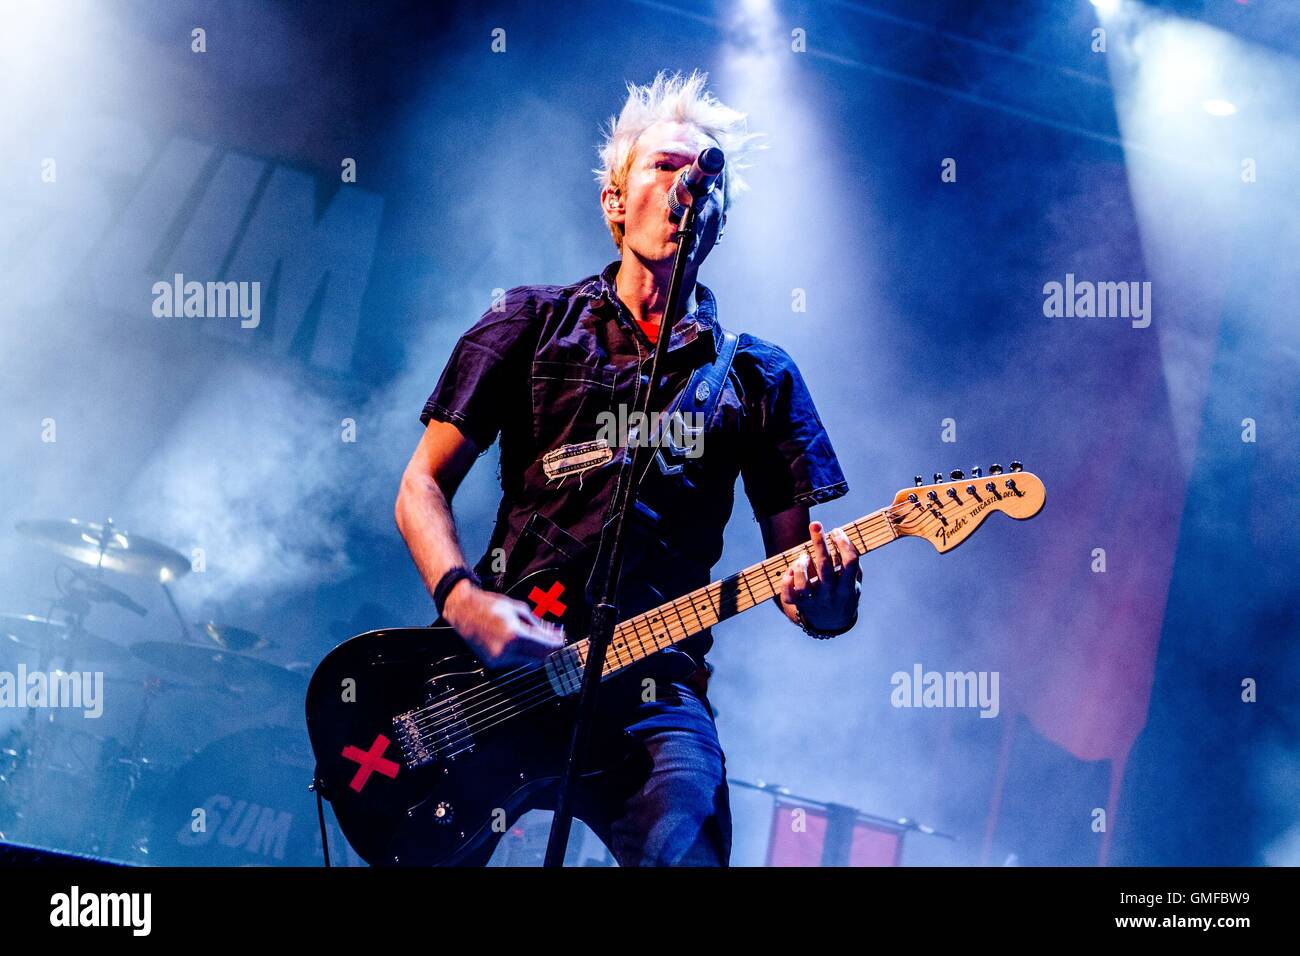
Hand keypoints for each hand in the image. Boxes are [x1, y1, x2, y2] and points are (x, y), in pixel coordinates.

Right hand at [443, 581, 565, 667]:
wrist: (464, 611)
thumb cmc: (489, 606)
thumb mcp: (519, 609)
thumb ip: (538, 624)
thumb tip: (552, 632)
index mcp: (515, 635)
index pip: (545, 646)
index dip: (557, 644)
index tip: (562, 639)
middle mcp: (506, 651)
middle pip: (539, 658)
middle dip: (549, 650)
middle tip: (554, 639)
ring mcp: (499, 659)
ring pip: (528, 662)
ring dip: (537, 652)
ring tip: (538, 638)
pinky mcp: (493, 662)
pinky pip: (516, 661)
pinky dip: (523, 654)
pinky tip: (524, 642)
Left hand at [778, 520, 861, 632]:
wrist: (832, 624)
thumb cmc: (843, 594)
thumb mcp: (854, 583)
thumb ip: (852, 564)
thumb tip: (843, 538)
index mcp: (848, 587)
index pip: (850, 562)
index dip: (844, 544)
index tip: (837, 531)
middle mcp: (831, 594)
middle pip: (824, 566)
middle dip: (819, 542)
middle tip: (815, 525)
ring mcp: (814, 600)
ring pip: (803, 583)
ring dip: (801, 564)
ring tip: (803, 556)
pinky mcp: (800, 604)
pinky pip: (789, 594)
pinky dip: (786, 581)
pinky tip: (790, 570)